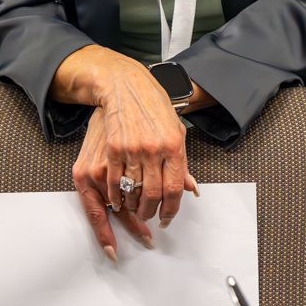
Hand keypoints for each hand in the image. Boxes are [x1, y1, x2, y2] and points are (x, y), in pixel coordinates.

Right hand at [67, 52, 197, 260]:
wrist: (127, 86)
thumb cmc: (154, 107)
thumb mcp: (176, 131)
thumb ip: (182, 162)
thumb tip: (191, 188)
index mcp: (174, 146)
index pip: (174, 189)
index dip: (171, 209)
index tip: (166, 219)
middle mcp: (154, 149)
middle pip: (153, 194)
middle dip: (150, 212)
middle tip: (149, 217)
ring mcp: (132, 149)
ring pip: (133, 191)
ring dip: (133, 206)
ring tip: (134, 209)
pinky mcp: (113, 149)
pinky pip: (114, 181)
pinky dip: (116, 195)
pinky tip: (118, 200)